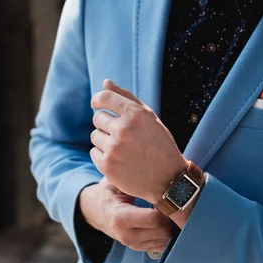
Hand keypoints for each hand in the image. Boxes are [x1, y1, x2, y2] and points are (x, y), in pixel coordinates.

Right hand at [79, 177, 174, 251]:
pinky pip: (162, 246)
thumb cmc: (111, 191)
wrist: (100, 211)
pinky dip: (167, 234)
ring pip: (165, 240)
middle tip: (171, 201)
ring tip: (166, 209)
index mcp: (120, 218)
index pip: (155, 219)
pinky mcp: (140, 249)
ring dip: (170, 225)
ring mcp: (133, 245)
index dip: (165, 206)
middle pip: (163, 231)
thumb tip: (150, 167)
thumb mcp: (114, 180)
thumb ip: (128, 176)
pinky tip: (163, 219)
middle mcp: (126, 236)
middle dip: (170, 216)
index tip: (167, 194)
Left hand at [90, 79, 187, 203]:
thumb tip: (104, 82)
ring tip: (122, 149)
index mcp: (136, 114)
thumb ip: (127, 98)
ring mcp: (114, 149)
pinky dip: (103, 156)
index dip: (97, 99)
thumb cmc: (160, 144)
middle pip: (98, 118)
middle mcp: (124, 130)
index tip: (97, 104)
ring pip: (94, 136)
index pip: (105, 97)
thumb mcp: (149, 118)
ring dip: (104, 140)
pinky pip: (94, 153)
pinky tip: (119, 160)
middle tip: (122, 135)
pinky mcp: (107, 166)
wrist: (168, 179)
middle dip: (106, 124)